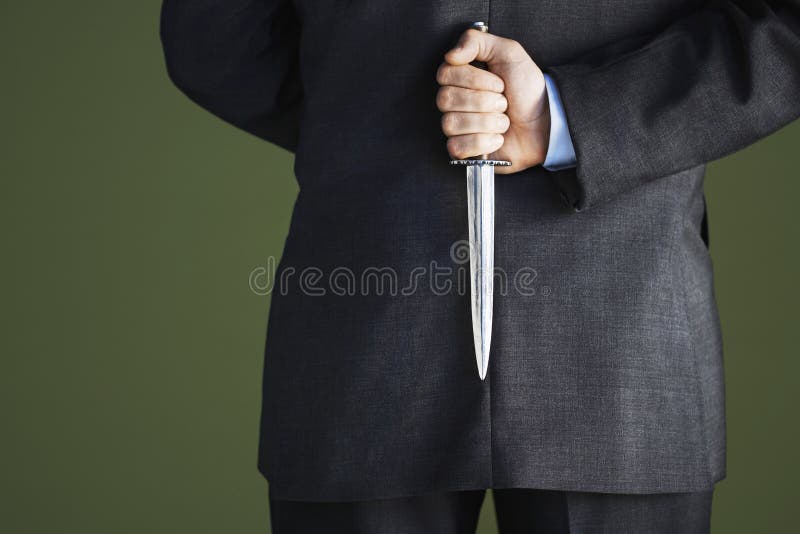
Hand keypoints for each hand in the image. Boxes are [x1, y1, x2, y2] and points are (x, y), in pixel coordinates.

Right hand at [436, 28, 548, 173]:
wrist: (544, 125)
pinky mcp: (462, 149)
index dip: (474, 80)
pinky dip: (483, 143)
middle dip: (484, 102)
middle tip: (504, 103)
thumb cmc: (527, 91)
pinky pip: (457, 147)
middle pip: (446, 99)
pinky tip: (497, 138)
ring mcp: (456, 126)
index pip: (445, 74)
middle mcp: (454, 100)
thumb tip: (450, 54)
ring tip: (504, 121)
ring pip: (451, 124)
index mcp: (461, 76)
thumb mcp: (510, 54)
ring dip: (487, 123)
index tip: (500, 83)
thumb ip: (477, 42)